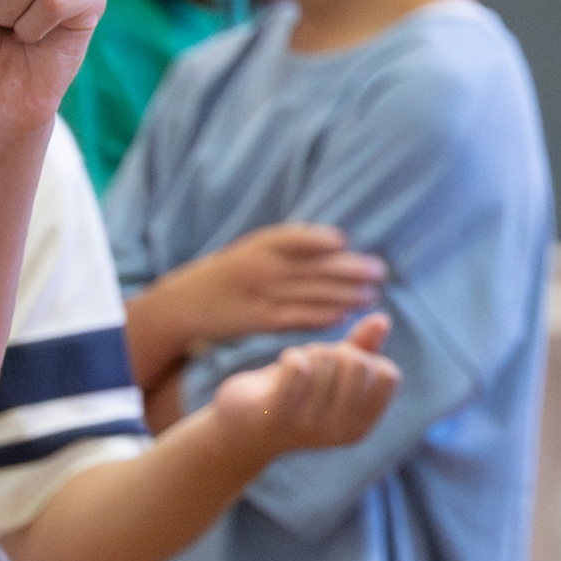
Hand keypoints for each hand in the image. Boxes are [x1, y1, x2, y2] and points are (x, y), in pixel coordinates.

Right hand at [155, 223, 385, 343]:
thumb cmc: (225, 275)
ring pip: (309, 293)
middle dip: (348, 268)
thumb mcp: (250, 251)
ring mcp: (259, 295)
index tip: (346, 242)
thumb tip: (335, 244)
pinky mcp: (259, 322)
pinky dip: (320, 317)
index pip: (294, 237)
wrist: (183, 305)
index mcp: (258, 244)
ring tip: (371, 295)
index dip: (320, 239)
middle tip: (378, 270)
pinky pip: (295, 318)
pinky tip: (342, 316)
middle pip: (311, 266)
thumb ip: (286, 248)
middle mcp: (260, 267)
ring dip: (344, 294)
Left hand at [210, 313, 398, 453]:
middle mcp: (341, 431)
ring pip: (326, 360)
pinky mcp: (279, 416)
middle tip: (312, 364)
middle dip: (334, 352)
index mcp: (361, 425)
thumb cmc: (291, 395)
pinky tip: (281, 368)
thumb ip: (361, 351)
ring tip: (292, 371)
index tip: (339, 367)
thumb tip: (382, 320)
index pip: (388, 375)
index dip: (364, 358)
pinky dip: (291, 357)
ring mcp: (311, 427)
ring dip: (307, 354)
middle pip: (359, 364)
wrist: (240, 427)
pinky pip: (299, 368)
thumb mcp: (331, 375)